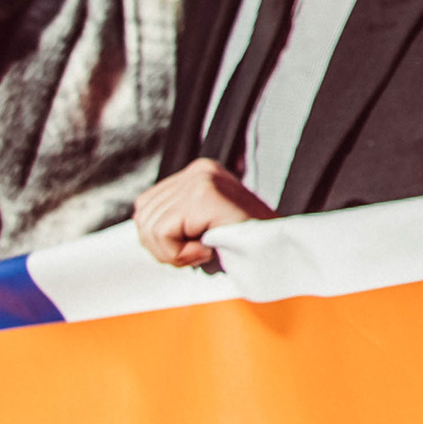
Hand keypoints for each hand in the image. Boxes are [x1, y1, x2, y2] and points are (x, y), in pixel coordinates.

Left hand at [132, 159, 272, 270]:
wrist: (279, 252)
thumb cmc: (243, 246)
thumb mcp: (201, 226)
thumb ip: (174, 219)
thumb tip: (143, 227)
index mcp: (198, 173)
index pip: (145, 206)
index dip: (161, 238)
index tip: (195, 243)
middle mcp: (198, 170)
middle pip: (143, 218)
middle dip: (165, 247)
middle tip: (200, 250)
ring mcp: (201, 179)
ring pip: (150, 228)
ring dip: (175, 252)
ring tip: (206, 249)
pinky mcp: (204, 194)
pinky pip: (163, 234)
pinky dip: (181, 253)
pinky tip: (207, 249)